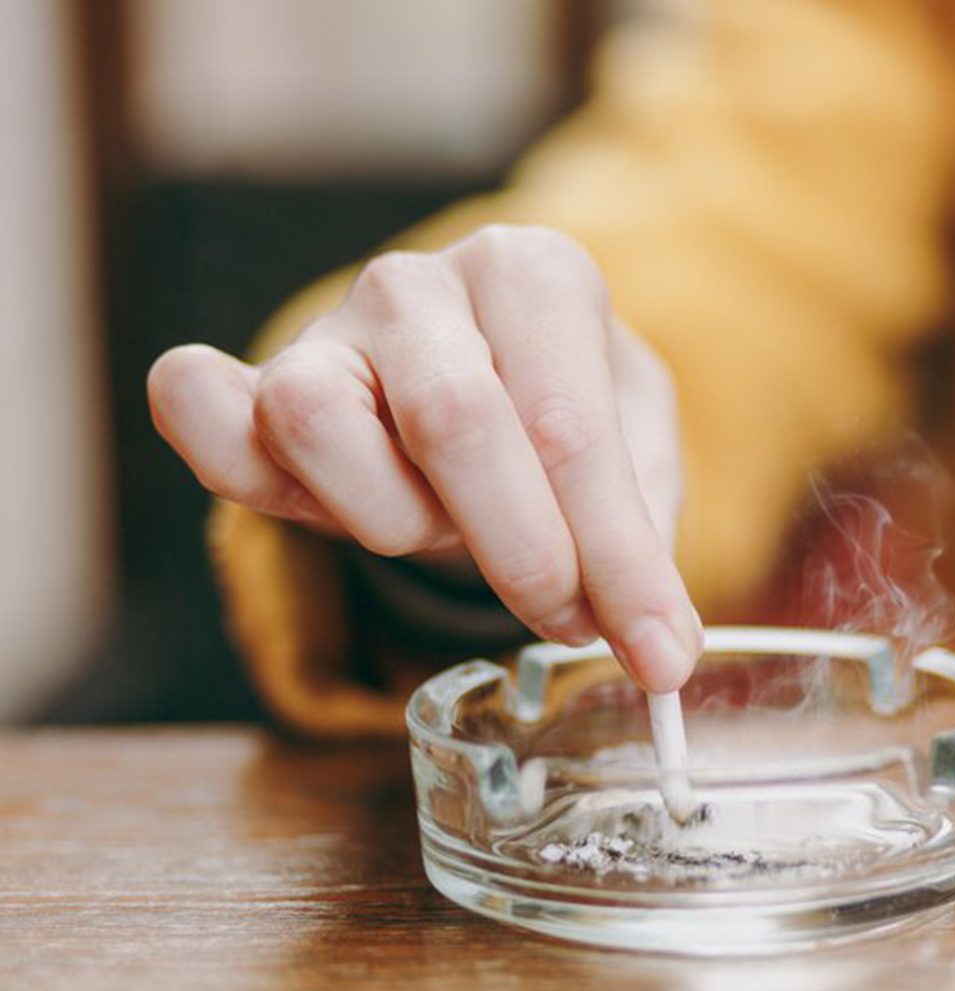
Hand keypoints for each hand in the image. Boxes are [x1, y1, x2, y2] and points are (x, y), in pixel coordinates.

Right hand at [148, 224, 701, 692]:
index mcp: (533, 273)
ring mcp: (330, 327)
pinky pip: (198, 406)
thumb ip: (640, 535)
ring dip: (392, 520)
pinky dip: (232, 461)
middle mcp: (421, 281)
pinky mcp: (256, 380)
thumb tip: (658, 648)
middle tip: (566, 619)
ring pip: (315, 422)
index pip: (570, 428)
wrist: (487, 369)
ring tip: (446, 531)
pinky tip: (314, 501)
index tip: (659, 655)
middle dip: (521, 552)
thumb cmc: (562, 416)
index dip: (617, 559)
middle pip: (452, 421)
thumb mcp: (636, 454)